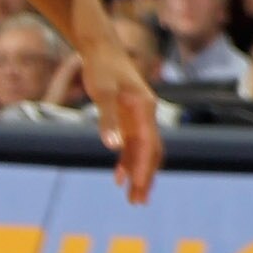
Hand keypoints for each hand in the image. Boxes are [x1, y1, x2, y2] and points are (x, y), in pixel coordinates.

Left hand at [80, 31, 161, 202]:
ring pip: (143, 151)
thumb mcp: (103, 92)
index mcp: (144, 108)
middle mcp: (146, 115)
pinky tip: (118, 177)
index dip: (143, 168)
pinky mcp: (128, 118)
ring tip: (133, 198)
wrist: (101, 50)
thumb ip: (107, 119)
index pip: (148, 144)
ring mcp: (138, 117)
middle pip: (151, 151)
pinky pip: (132, 145)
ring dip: (138, 173)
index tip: (137, 188)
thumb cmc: (103, 68)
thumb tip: (112, 146)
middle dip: (145, 176)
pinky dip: (127, 161)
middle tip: (138, 202)